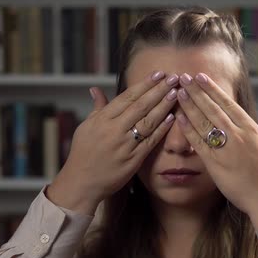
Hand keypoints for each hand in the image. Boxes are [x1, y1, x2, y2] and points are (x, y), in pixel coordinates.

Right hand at [46, 71, 179, 214]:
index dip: (144, 85)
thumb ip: (97, 108)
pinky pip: (150, 142)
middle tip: (174, 78)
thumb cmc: (83, 153)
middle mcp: (113, 130)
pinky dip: (161, 129)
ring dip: (163, 106)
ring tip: (176, 93)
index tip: (158, 74)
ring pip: (147, 122)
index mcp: (102, 119)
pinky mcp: (133, 160)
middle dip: (158, 90)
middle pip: (140, 106)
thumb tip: (95, 89)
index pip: (127, 97)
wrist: (81, 182)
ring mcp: (124, 145)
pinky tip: (172, 118)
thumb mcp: (86, 127)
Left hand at [175, 72, 257, 228]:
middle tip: (184, 77)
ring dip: (190, 106)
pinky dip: (188, 129)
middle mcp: (238, 135)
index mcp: (251, 128)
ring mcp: (226, 148)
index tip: (201, 77)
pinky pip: (198, 142)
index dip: (213, 89)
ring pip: (204, 122)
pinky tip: (178, 118)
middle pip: (213, 108)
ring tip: (178, 92)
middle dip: (197, 92)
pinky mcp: (216, 164)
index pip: (228, 103)